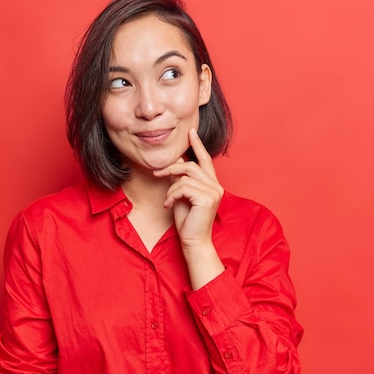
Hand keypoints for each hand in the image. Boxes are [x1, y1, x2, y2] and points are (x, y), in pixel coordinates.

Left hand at [153, 128, 223, 250]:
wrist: (194, 241)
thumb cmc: (188, 221)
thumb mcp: (183, 196)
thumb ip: (183, 180)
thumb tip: (179, 163)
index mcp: (212, 184)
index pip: (205, 159)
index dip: (198, 145)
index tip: (191, 131)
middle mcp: (216, 186)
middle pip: (191, 165)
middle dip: (171, 168)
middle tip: (157, 173)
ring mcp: (214, 191)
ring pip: (185, 176)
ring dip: (171, 188)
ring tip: (167, 200)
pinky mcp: (207, 198)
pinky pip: (183, 187)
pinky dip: (172, 195)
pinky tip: (168, 205)